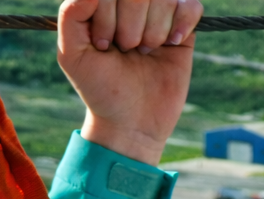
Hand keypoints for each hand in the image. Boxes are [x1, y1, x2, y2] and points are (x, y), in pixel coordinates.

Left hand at [57, 0, 202, 165]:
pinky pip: (192, 6)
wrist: (132, 122)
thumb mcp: (72, 54)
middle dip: (130, 24)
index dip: (106, 15)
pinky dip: (183, 22)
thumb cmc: (101, 89)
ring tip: (145, 52)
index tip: (103, 45)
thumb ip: (71, 14)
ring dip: (154, 30)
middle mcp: (130, 5)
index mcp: (103, 3)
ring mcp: (159, 17)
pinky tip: (171, 43)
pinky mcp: (183, 33)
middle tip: (127, 51)